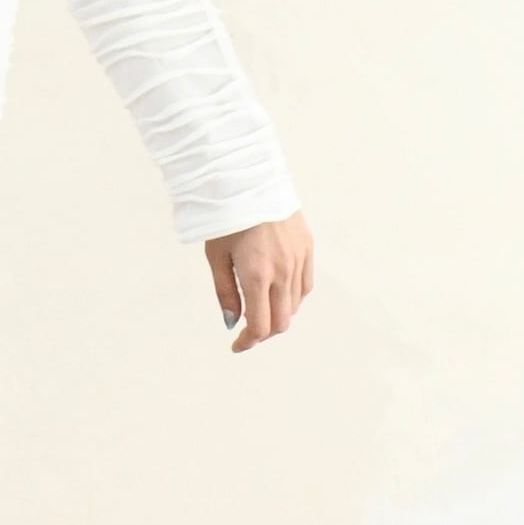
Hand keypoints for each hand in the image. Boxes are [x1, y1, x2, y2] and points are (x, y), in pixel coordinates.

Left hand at [205, 210, 312, 353]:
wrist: (250, 179)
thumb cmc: (226, 216)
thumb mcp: (216, 255)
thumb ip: (225, 292)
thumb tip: (232, 322)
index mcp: (257, 275)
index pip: (260, 326)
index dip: (248, 342)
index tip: (237, 345)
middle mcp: (282, 271)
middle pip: (281, 321)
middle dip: (263, 332)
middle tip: (247, 329)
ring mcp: (298, 259)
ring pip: (295, 305)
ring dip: (278, 314)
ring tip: (260, 306)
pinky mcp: (307, 247)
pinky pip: (305, 285)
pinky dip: (293, 296)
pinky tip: (279, 291)